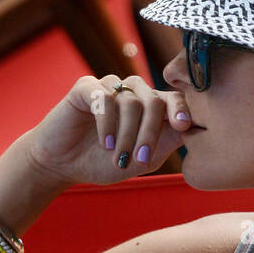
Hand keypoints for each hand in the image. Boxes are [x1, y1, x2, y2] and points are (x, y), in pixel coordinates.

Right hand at [25, 74, 198, 187]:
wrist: (63, 165)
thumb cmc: (103, 163)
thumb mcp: (141, 161)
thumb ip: (164, 144)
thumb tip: (190, 129)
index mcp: (149, 109)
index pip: (174, 99)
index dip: (182, 109)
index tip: (184, 126)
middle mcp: (132, 94)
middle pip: (155, 101)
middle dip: (150, 132)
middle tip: (141, 159)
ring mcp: (110, 88)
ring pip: (131, 101)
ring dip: (127, 134)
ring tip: (117, 157)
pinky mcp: (86, 87)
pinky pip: (105, 98)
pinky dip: (107, 123)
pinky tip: (104, 143)